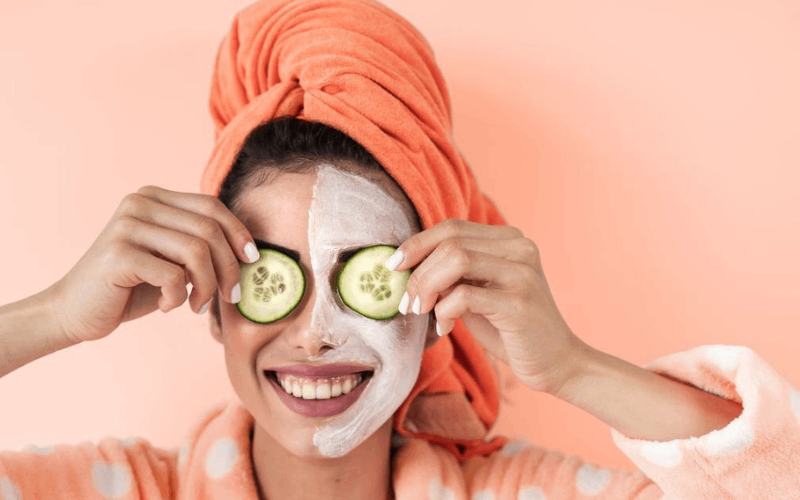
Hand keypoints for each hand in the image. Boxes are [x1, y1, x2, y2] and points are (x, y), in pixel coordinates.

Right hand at [49, 185, 257, 343]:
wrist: (74, 312)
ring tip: (197, 305)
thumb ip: (200, 246)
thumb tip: (248, 251)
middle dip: (228, 268)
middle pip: (209, 229)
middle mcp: (139, 203)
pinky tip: (167, 304)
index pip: (211, 206)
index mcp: (154, 197)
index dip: (239, 233)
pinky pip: (173, 275)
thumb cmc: (131, 288)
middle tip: (230, 297)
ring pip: (196, 252)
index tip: (252, 261)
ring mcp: (126, 225)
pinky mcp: (118, 254)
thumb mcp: (172, 259)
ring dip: (206, 286)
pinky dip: (178, 297)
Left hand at [388, 219, 588, 395]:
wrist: (558, 364)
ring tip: (419, 311)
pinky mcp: (519, 301)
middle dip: (417, 270)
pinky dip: (444, 310)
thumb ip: (452, 276)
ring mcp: (522, 272)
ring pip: (455, 259)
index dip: (417, 243)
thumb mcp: (478, 294)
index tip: (393, 267)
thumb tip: (408, 267)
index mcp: (510, 240)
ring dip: (426, 286)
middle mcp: (520, 248)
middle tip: (405, 302)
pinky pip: (464, 295)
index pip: (452, 227)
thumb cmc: (511, 330)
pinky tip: (446, 327)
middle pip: (450, 241)